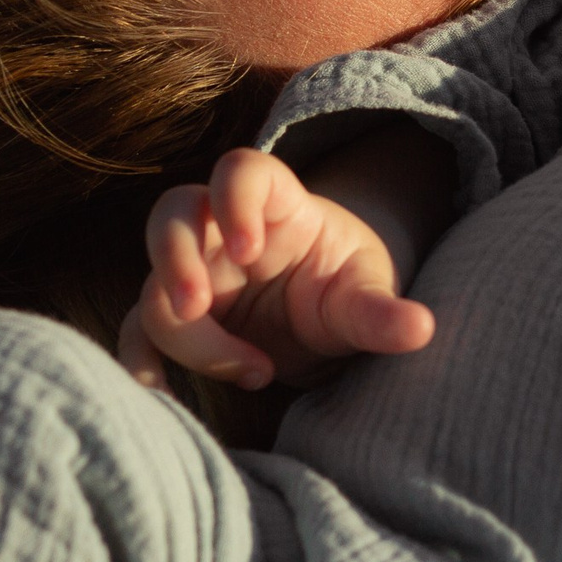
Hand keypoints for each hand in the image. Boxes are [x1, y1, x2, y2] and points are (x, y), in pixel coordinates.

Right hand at [119, 146, 435, 392]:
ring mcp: (193, 271)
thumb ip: (382, 311)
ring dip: (179, 327)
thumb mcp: (366, 293)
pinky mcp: (178, 317)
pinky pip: (138, 331)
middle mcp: (221, 229)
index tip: (249, 250)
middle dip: (175, 258)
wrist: (323, 317)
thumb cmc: (344, 286)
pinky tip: (161, 392)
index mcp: (275, 203)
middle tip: (199, 305)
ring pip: (151, 279)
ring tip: (251, 371)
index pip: (240, 169)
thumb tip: (423, 328)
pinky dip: (140, 359)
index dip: (232, 198)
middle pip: (171, 213)